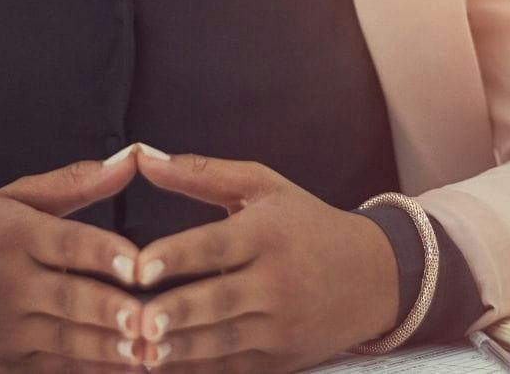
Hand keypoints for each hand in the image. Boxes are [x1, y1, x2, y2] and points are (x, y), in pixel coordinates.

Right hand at [0, 148, 152, 372]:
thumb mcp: (13, 200)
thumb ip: (74, 182)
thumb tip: (131, 159)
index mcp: (15, 236)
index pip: (64, 243)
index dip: (100, 252)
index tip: (136, 262)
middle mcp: (10, 284)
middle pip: (67, 297)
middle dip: (108, 310)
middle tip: (148, 317)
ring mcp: (6, 329)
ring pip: (65, 341)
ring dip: (107, 348)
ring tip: (147, 351)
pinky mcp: (6, 364)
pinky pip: (54, 370)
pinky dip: (89, 372)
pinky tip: (123, 369)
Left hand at [128, 151, 398, 372]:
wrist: (373, 277)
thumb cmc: (306, 223)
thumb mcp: (263, 187)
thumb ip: (200, 173)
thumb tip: (142, 156)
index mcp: (268, 233)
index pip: (217, 246)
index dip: (177, 256)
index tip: (138, 267)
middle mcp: (278, 282)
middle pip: (220, 299)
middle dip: (178, 312)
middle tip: (137, 319)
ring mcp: (282, 326)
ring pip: (225, 341)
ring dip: (182, 348)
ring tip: (143, 350)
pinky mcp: (283, 359)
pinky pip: (235, 369)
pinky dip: (200, 370)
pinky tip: (166, 367)